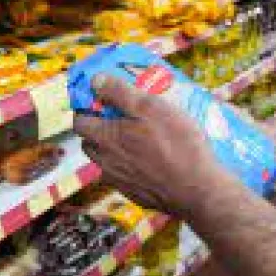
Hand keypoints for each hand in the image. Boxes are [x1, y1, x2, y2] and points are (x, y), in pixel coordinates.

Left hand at [73, 75, 234, 215]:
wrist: (197, 189)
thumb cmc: (176, 143)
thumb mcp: (149, 106)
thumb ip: (119, 92)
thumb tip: (95, 80)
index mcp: (104, 139)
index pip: (79, 122)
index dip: (87, 109)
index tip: (101, 101)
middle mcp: (105, 162)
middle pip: (90, 142)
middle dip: (99, 129)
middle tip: (121, 118)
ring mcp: (118, 181)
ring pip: (106, 161)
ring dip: (114, 149)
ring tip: (139, 139)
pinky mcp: (134, 194)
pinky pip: (124, 177)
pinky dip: (130, 167)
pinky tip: (151, 161)